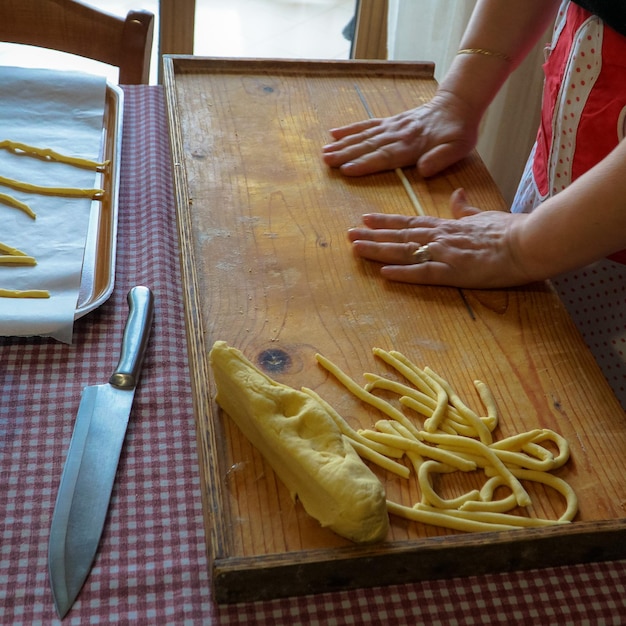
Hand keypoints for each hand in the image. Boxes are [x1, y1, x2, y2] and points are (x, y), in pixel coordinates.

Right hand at [322, 91, 478, 177]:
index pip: (384, 156)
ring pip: (364, 136)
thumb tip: (423, 169)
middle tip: (326, 161)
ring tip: (325, 151)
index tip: (346, 169)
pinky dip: (350, 129)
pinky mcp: (390, 121)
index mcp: (412, 145)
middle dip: (346, 154)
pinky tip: (334, 133)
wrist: (459, 103)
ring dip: (343, 144)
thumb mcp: (458, 148)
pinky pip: (367, 125)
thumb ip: (440, 159)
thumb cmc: (459, 131)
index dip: (365, 164)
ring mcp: (392, 126)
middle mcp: (398, 134)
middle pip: (368, 146)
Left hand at [347, 189, 538, 287]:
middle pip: (400, 235)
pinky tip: (384, 273)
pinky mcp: (454, 272)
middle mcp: (440, 237)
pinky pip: (423, 273)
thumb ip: (466, 208)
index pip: (410, 222)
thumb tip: (457, 196)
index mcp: (447, 225)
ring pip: (404, 251)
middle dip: (372, 235)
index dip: (386, 221)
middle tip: (348, 234)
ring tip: (356, 248)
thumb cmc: (510, 229)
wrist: (529, 240)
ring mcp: (445, 254)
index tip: (366, 218)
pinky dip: (403, 273)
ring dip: (378, 250)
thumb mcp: (484, 214)